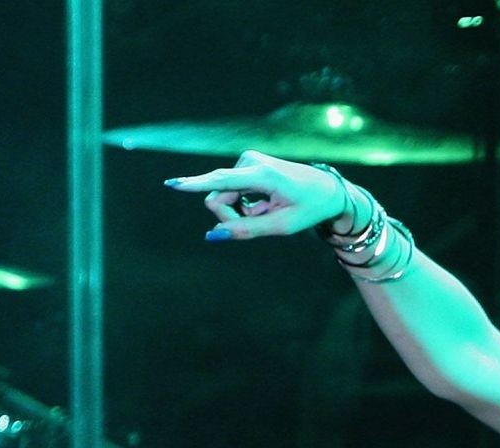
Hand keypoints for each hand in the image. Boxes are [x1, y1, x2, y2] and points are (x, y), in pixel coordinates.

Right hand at [162, 150, 353, 241]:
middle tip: (259, 223)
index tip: (173, 184)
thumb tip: (215, 235)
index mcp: (263, 175)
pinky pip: (231, 190)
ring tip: (267, 210)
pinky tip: (264, 203)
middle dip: (231, 217)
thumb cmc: (308, 208)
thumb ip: (248, 230)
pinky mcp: (245, 164)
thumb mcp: (282, 226)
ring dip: (241, 211)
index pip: (223, 181)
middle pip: (219, 197)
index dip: (196, 185)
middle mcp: (249, 162)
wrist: (326, 189)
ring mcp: (246, 161)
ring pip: (223, 195)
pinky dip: (245, 204)